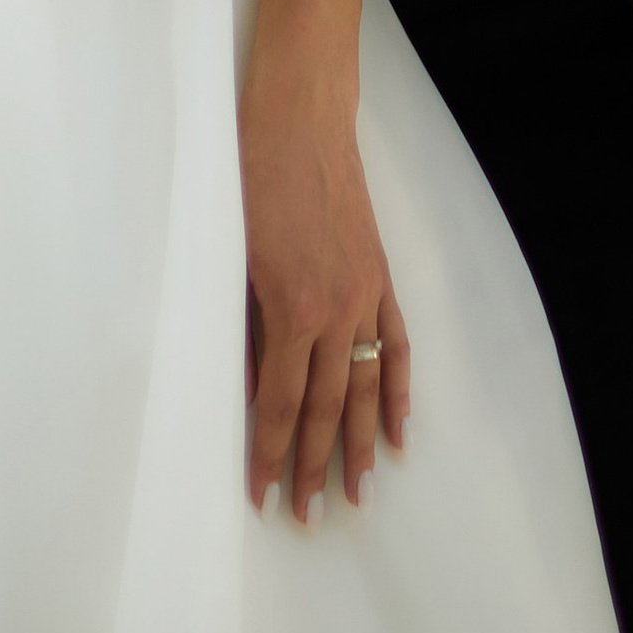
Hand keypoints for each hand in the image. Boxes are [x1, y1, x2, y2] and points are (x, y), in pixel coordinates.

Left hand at [239, 47, 410, 524]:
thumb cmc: (250, 174)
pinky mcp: (380, 275)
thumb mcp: (232, 252)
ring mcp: (366, 294)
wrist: (301, 115)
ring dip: (361, 446)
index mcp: (291, 309)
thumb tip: (246, 384)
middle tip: (307, 517)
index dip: (267, 453)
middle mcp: (336, 312)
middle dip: (313, 467)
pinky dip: (399, 390)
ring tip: (360, 496)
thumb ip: (244, 324)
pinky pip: (395, 345)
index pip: (277, 402)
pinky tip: (399, 429)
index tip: (260, 495)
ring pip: (365, 388)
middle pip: (325, 408)